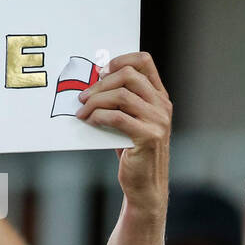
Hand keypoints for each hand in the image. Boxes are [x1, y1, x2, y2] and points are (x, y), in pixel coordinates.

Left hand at [75, 52, 171, 215]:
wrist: (145, 184)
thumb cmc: (133, 151)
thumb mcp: (130, 121)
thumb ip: (119, 102)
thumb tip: (91, 84)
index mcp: (159, 97)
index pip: (144, 61)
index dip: (120, 60)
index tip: (101, 70)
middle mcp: (162, 105)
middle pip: (129, 75)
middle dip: (101, 83)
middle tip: (83, 96)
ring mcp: (158, 121)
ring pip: (122, 95)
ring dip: (96, 101)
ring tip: (82, 111)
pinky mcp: (148, 137)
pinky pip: (118, 117)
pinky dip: (99, 116)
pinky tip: (90, 121)